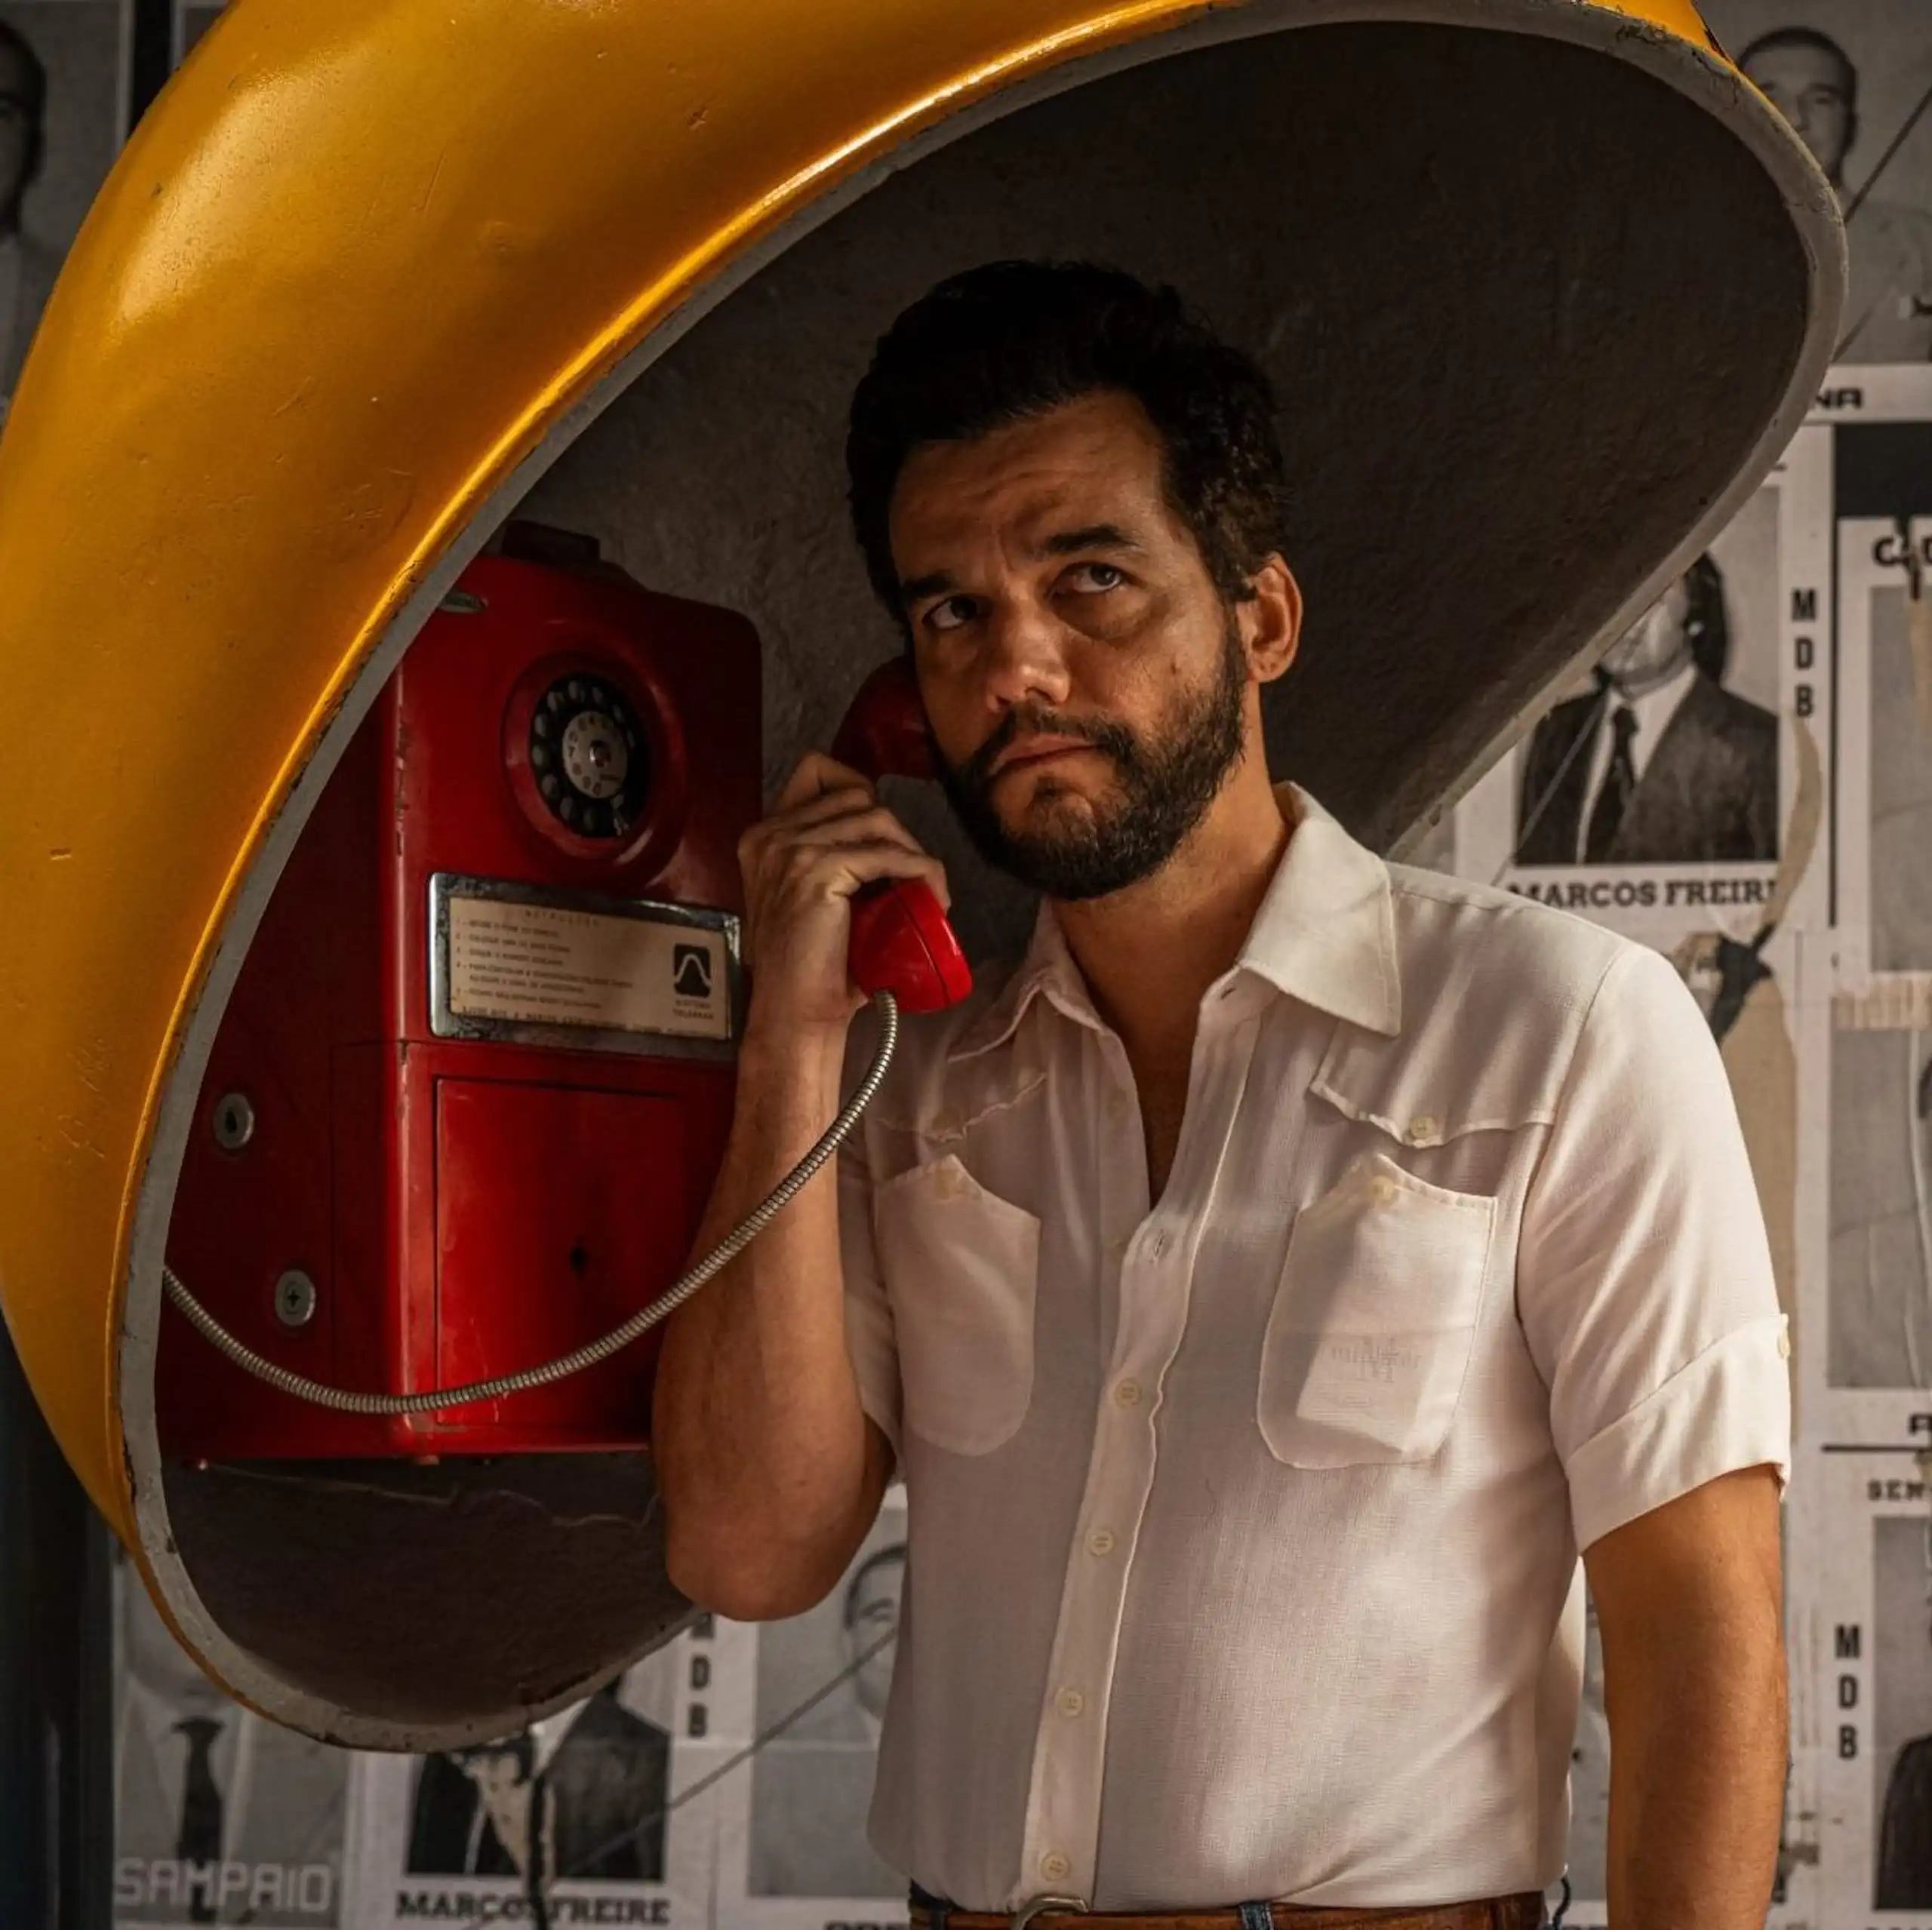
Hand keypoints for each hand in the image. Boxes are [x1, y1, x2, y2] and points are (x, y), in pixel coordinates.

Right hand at [737, 753, 950, 1038]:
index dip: (860, 790)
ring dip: (912, 851)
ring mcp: (790, 850)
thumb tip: (890, 839)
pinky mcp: (817, 871)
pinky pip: (887, 854)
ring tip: (926, 890)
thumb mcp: (813, 896)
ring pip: (877, 817)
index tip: (884, 833)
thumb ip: (830, 857)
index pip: (816, 769)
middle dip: (895, 830)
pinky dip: (921, 872)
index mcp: (763, 835)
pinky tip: (933, 897)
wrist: (795, 1013)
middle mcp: (770, 834)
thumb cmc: (813, 966)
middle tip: (912, 873)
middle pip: (856, 792)